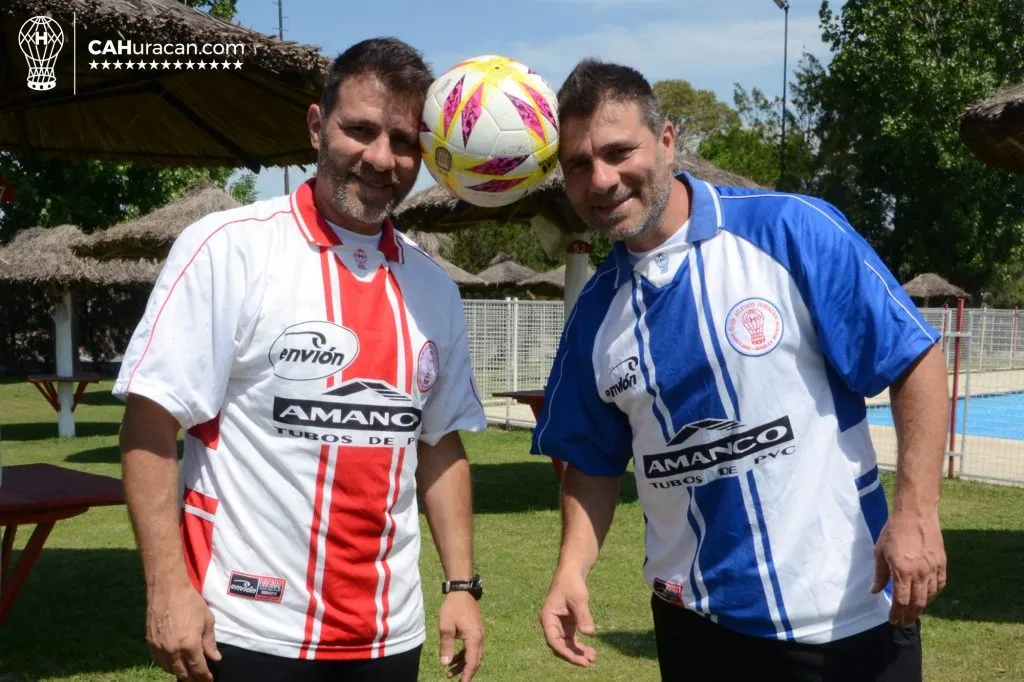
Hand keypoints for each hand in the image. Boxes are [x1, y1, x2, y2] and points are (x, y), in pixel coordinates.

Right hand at [146, 580, 220, 681]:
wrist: (167, 590)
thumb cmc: (190, 602)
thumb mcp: (207, 621)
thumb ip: (210, 642)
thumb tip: (215, 658)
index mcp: (189, 645)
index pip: (198, 669)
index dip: (205, 677)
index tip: (209, 680)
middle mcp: (173, 651)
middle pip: (183, 673)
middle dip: (193, 678)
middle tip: (200, 678)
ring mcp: (160, 648)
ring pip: (169, 669)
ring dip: (180, 672)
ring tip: (188, 672)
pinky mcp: (150, 643)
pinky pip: (158, 661)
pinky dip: (167, 665)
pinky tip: (173, 663)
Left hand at [438, 591, 483, 679]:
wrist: (462, 590)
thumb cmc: (453, 607)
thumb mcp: (446, 627)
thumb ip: (446, 646)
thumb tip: (445, 664)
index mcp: (474, 638)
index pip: (472, 662)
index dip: (467, 675)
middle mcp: (479, 638)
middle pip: (475, 661)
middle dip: (465, 672)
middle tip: (455, 681)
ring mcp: (478, 634)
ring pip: (473, 655)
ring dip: (463, 664)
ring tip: (449, 673)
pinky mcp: (475, 631)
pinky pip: (471, 648)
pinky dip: (464, 655)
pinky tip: (453, 659)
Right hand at [539, 570, 596, 666]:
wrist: (572, 572)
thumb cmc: (572, 583)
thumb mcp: (579, 599)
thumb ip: (583, 616)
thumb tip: (590, 633)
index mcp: (547, 618)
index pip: (554, 641)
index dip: (565, 652)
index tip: (579, 659)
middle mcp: (551, 623)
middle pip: (560, 646)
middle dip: (574, 655)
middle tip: (588, 662)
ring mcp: (558, 624)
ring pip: (566, 644)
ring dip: (578, 652)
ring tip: (593, 658)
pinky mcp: (566, 624)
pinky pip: (571, 639)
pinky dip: (580, 645)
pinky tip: (591, 651)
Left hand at [871, 507, 946, 625]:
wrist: (916, 513)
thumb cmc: (893, 530)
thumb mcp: (880, 552)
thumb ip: (879, 574)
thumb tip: (875, 591)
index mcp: (903, 571)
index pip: (902, 601)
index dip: (897, 614)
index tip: (893, 620)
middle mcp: (921, 574)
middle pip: (918, 603)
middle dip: (910, 616)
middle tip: (904, 623)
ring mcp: (934, 569)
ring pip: (931, 596)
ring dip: (922, 606)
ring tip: (914, 611)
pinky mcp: (942, 563)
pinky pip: (940, 584)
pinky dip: (935, 594)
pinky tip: (929, 596)